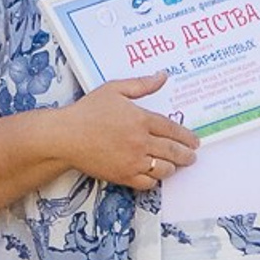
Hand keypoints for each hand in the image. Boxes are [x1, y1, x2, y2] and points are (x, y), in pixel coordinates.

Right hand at [65, 74, 201, 193]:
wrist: (64, 136)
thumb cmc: (87, 111)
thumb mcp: (114, 89)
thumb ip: (141, 84)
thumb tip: (163, 76)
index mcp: (141, 119)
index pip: (174, 130)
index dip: (188, 137)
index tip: (195, 141)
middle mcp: (140, 141)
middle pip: (174, 151)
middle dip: (187, 155)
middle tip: (192, 156)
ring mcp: (132, 160)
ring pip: (164, 169)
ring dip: (172, 167)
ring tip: (174, 165)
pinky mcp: (122, 175)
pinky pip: (147, 183)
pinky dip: (154, 180)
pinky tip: (154, 174)